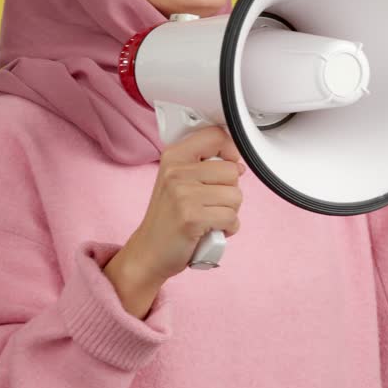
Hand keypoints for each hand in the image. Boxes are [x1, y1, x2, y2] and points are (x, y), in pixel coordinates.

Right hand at [110, 126, 244, 292]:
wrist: (148, 252)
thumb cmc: (168, 218)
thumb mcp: (178, 181)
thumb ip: (204, 166)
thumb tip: (238, 165)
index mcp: (174, 156)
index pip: (217, 136)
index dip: (230, 152)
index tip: (225, 167)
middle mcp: (177, 171)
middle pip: (232, 171)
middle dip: (230, 191)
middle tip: (211, 204)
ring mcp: (183, 194)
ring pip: (236, 196)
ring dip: (230, 212)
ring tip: (210, 217)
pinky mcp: (192, 217)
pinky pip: (232, 218)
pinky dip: (228, 229)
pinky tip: (211, 230)